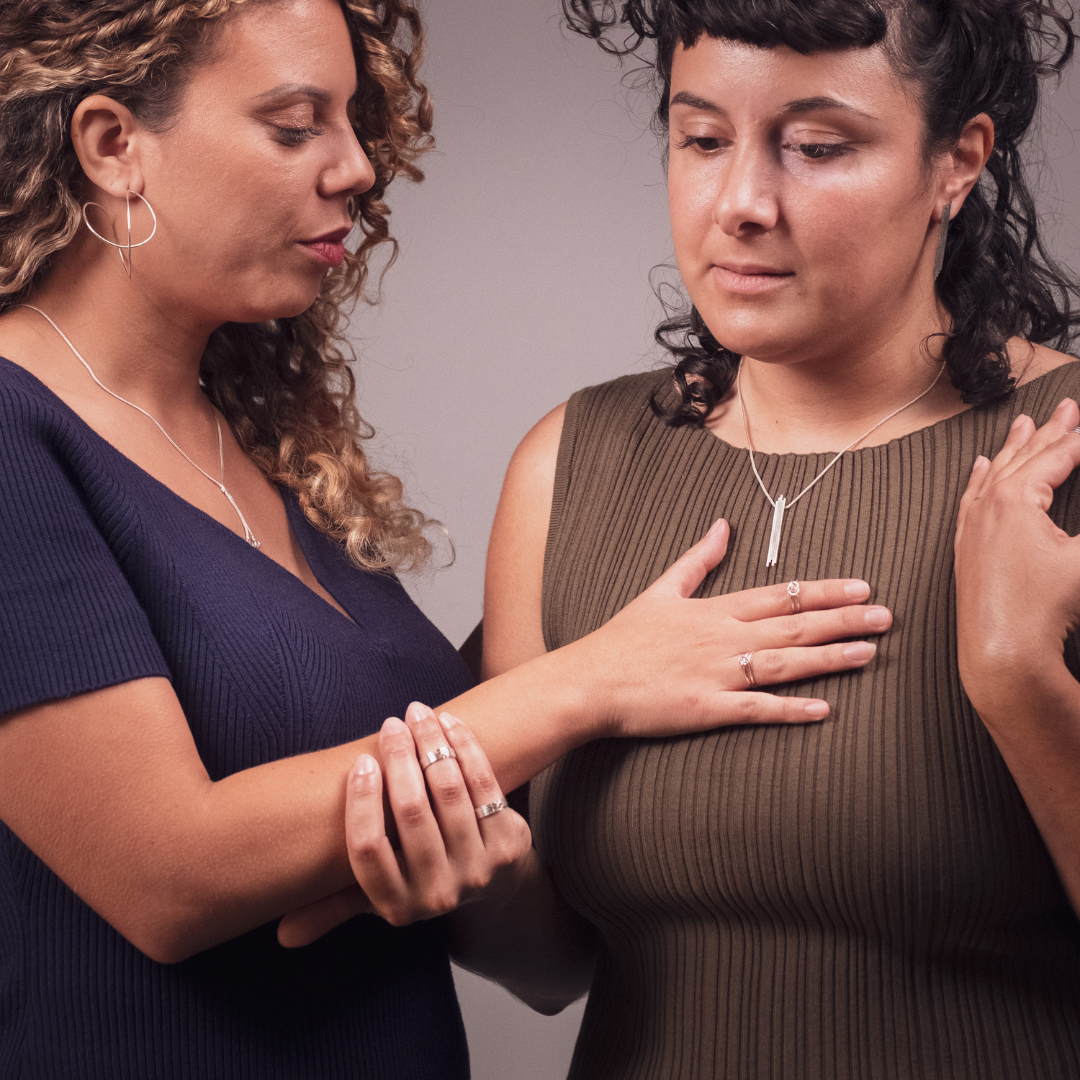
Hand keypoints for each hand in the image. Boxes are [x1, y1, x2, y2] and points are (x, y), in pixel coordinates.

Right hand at [278, 702, 531, 946]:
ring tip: (418, 714)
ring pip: (449, 792)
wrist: (496, 890)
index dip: (362, 802)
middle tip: (390, 726)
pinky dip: (466, 747)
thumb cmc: (419, 876)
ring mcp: (479, 870)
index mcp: (395, 907)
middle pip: (411, 814)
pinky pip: (485, 785)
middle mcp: (438, 894)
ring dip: (431, 745)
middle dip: (399, 760)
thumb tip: (280, 935)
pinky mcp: (510, 845)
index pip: (367, 850)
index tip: (361, 762)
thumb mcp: (379, 896)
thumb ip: (333, 907)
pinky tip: (449, 723)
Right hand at [579, 518, 892, 737]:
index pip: (780, 595)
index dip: (824, 591)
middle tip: (885, 616)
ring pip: (782, 663)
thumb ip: (699, 560)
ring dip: (828, 657)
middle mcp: (721, 638)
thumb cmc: (622, 639)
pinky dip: (788, 709)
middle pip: (792, 625)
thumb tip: (724, 525)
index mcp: (714, 610)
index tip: (862, 586)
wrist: (588, 681)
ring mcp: (715, 674)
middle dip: (842, 619)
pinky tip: (822, 710)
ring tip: (869, 652)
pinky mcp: (705, 709)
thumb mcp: (661, 591)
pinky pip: (754, 709)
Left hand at [955, 397, 1079, 721]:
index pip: (1057, 457)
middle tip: (1067, 407)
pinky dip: (980, 477)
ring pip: (995, 473)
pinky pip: (972, 498)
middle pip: (1025, 458)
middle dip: (1050, 431)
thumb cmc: (1044, 609)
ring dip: (1014, 447)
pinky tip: (981, 467)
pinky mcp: (965, 548)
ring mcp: (972, 527)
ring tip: (1027, 423)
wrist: (1000, 652)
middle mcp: (987, 506)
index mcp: (1015, 499)